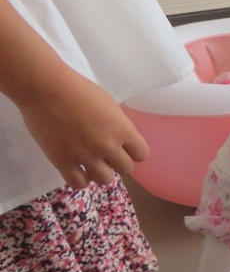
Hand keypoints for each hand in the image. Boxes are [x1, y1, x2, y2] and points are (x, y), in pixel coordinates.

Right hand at [19, 69, 149, 188]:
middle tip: (105, 153)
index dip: (133, 152)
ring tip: (91, 162)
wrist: (46, 88)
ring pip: (105, 180)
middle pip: (126, 168)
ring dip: (100, 172)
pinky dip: (80, 179)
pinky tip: (77, 169)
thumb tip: (120, 142)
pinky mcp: (62, 162)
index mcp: (122, 129)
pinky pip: (78, 183)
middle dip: (117, 162)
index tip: (124, 147)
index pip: (141, 154)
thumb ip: (118, 126)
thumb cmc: (79, 90)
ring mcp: (85, 156)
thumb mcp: (109, 106)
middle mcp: (107, 146)